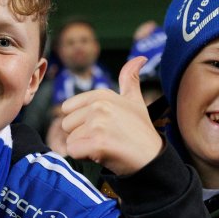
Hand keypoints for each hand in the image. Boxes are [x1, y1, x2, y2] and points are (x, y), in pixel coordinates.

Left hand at [58, 56, 162, 175]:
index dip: (82, 122)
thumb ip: (130, 79)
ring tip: (106, 146)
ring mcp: (97, 124)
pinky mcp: (96, 143)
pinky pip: (73, 151)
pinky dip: (84, 157)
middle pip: (66, 125)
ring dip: (84, 147)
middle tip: (105, 138)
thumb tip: (139, 58)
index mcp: (102, 95)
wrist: (152, 159)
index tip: (103, 126)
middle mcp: (98, 106)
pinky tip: (103, 154)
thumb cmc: (141, 132)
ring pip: (70, 139)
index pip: (68, 108)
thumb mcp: (135, 101)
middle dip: (81, 135)